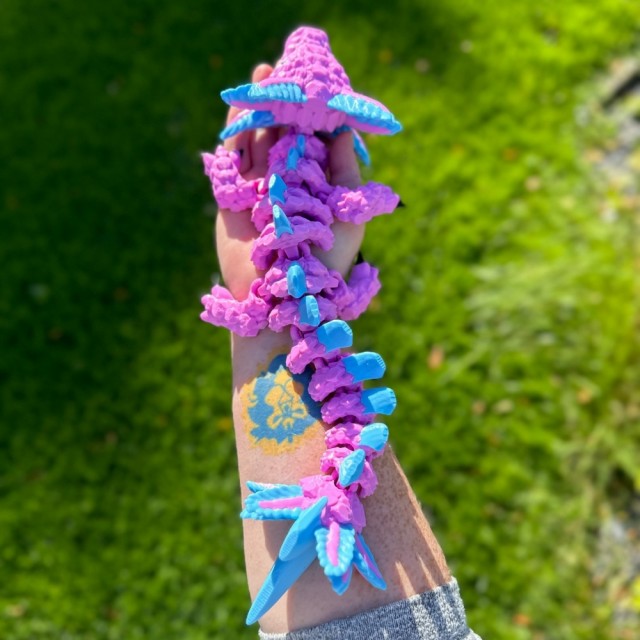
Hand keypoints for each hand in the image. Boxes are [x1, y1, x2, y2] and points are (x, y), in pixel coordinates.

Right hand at [215, 64, 364, 300]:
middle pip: (277, 136)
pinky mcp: (232, 203)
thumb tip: (345, 130)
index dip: (307, 112)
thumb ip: (345, 172)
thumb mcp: (348, 213)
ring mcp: (257, 193)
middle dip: (277, 105)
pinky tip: (239, 113)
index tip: (310, 84)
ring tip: (258, 81)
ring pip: (253, 144)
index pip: (309, 141)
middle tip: (277, 70)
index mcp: (313, 186)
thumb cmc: (330, 263)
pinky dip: (233, 138)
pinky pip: (231, 164)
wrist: (290, 303)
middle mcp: (284, 185)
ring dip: (254, 113)